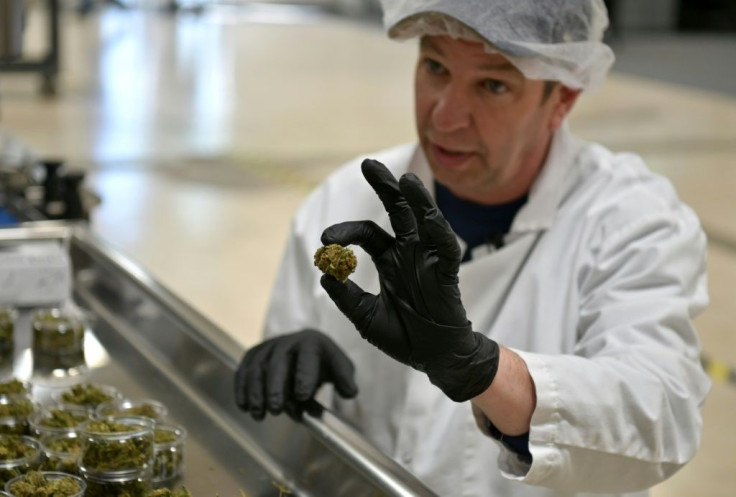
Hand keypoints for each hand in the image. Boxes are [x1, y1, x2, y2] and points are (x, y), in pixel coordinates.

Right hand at [234, 329, 357, 419]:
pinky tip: (244, 407)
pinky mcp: (254, 354)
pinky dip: (241, 388)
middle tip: (276, 410)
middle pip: (278, 362)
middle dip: (275, 387)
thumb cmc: (324, 363)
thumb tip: (349, 392)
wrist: (306, 349)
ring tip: (259, 415)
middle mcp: (288, 341)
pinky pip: (244, 370)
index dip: (304, 376)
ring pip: (257, 367)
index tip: (302, 397)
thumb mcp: (340, 369)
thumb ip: (345, 379)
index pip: (307, 357)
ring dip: (256, 392)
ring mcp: (269, 346)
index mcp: (312, 343)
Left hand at [320, 159, 498, 401]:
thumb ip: (346, 296)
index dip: (346, 232)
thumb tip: (324, 275)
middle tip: (368, 164)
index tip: (325, 241)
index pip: (367, 233)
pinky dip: (437, 230)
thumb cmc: (404, 336)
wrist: (433, 359)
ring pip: (424, 220)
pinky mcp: (446, 273)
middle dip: (385, 187)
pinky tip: (427, 216)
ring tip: (405, 180)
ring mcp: (428, 260)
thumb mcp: (365, 317)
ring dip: (416, 199)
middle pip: (398, 211)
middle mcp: (409, 253)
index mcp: (389, 259)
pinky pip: (445, 247)